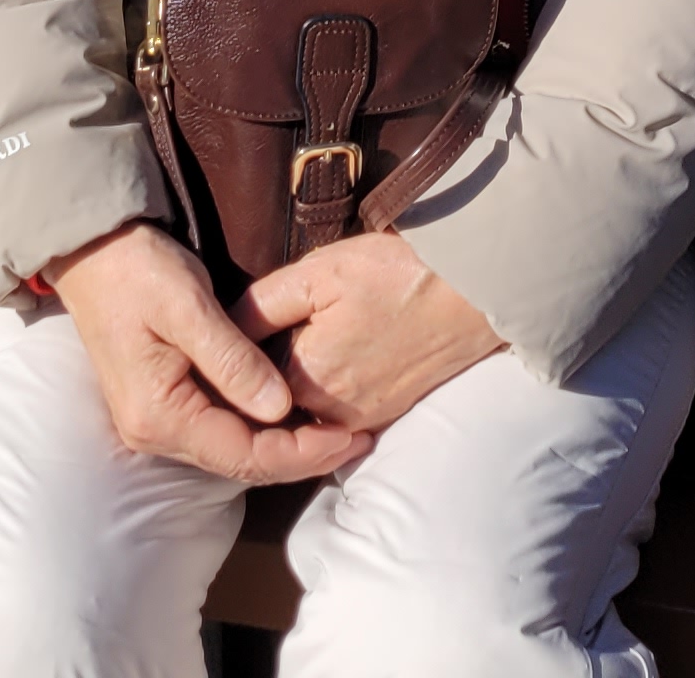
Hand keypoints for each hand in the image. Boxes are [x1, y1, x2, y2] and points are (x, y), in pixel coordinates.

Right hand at [48, 224, 376, 482]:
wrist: (91, 250)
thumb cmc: (135, 270)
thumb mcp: (189, 307)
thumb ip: (233, 360)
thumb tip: (280, 408)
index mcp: (159, 416)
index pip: (244, 456)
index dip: (302, 453)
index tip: (350, 438)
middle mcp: (154, 431)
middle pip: (240, 461)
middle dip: (300, 454)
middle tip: (357, 437)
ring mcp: (156, 420)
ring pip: (233, 447)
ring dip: (283, 442)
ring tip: (336, 428)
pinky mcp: (164, 401)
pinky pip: (221, 426)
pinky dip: (260, 424)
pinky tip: (293, 411)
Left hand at [240, 234, 505, 429]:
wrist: (475, 291)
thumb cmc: (396, 273)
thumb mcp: (316, 274)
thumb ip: (261, 307)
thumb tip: (219, 332)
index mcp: (303, 381)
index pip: (243, 388)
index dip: (231, 363)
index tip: (224, 341)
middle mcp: (330, 415)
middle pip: (274, 406)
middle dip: (259, 380)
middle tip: (261, 340)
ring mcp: (363, 420)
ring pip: (308, 414)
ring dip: (295, 390)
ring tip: (299, 345)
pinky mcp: (389, 415)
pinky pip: (340, 417)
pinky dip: (327, 397)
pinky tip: (333, 357)